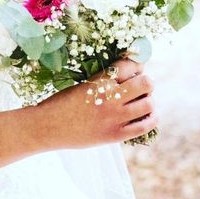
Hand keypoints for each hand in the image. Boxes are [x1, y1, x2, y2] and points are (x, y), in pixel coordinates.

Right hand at [35, 59, 156, 147]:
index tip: (136, 64)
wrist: (48, 127)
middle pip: (146, 83)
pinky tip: (148, 114)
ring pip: (149, 104)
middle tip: (139, 82)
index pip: (129, 65)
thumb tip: (127, 75)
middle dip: (145, 80)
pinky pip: (145, 126)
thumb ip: (103, 81)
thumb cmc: (60, 102)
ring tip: (141, 99)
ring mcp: (115, 118)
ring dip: (148, 98)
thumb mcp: (81, 84)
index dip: (136, 63)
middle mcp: (111, 98)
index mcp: (100, 81)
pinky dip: (151, 118)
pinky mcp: (116, 135)